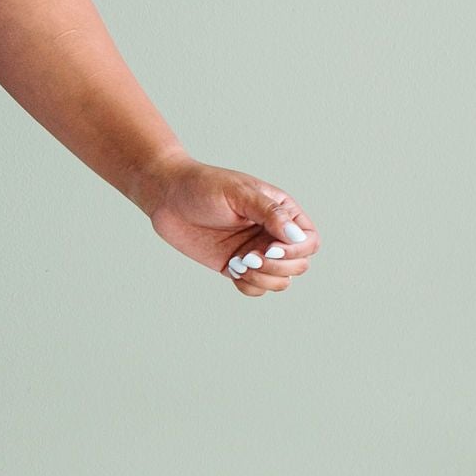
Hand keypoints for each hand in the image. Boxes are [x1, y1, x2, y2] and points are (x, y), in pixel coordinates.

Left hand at [140, 155, 319, 298]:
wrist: (167, 197)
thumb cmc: (203, 186)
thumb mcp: (238, 193)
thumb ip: (269, 213)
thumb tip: (296, 237)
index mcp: (280, 212)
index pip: (309, 241)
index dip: (296, 251)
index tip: (268, 248)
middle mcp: (271, 234)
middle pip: (299, 265)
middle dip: (277, 267)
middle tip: (247, 256)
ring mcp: (255, 252)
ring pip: (280, 281)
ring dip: (263, 279)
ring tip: (238, 262)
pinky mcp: (235, 266)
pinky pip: (256, 289)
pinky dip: (248, 286)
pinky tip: (231, 269)